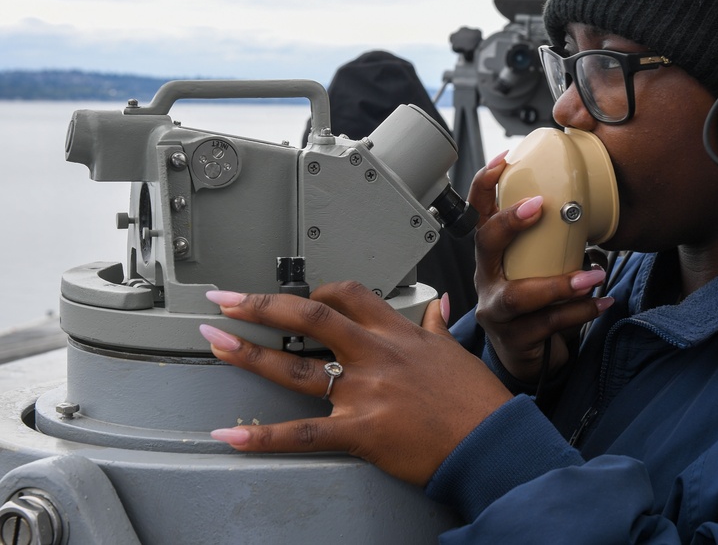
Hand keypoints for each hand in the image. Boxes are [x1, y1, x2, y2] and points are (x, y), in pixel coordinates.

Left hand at [200, 284, 511, 485]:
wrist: (491, 439)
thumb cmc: (476, 398)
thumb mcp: (454, 351)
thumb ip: (435, 326)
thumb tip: (437, 307)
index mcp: (395, 333)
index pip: (348, 293)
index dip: (316, 289)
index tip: (295, 293)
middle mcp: (374, 354)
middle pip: (309, 316)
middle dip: (262, 306)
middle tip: (225, 300)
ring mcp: (364, 391)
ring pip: (296, 367)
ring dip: (249, 354)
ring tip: (214, 342)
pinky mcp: (360, 431)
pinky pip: (304, 433)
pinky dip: (264, 436)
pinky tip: (232, 435)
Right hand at [467, 154, 614, 383]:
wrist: (528, 356)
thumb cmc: (536, 304)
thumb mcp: (538, 267)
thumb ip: (553, 241)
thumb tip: (588, 207)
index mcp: (493, 255)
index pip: (479, 213)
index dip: (485, 185)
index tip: (506, 160)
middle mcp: (487, 279)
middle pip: (485, 244)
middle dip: (510, 222)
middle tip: (541, 206)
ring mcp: (496, 311)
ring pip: (519, 295)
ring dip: (560, 284)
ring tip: (594, 276)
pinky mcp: (514, 339)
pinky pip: (546, 324)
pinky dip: (579, 312)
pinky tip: (602, 303)